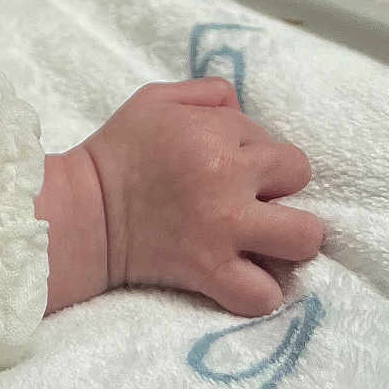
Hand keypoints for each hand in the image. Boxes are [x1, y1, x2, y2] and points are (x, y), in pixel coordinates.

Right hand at [79, 77, 324, 316]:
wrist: (84, 212)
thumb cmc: (119, 151)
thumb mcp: (154, 99)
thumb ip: (207, 94)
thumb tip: (243, 109)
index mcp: (212, 133)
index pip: (269, 137)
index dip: (252, 150)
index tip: (224, 163)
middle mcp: (226, 178)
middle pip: (299, 175)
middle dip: (280, 184)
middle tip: (251, 197)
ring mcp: (223, 230)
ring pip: (303, 237)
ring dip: (288, 236)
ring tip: (264, 237)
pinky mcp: (212, 273)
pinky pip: (265, 293)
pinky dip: (259, 289)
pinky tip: (243, 275)